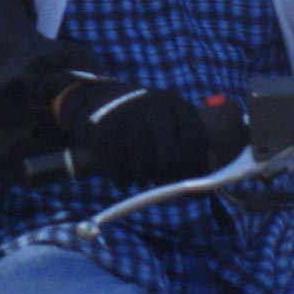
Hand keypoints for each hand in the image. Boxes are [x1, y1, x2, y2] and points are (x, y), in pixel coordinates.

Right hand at [55, 79, 211, 184]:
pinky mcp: (105, 131)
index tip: (188, 181)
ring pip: (146, 166)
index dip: (195, 166)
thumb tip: (200, 194)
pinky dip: (123, 180)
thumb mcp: (164, 122)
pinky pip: (120, 169)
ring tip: (140, 177)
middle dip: (169, 178)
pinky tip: (122, 178)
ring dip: (143, 179)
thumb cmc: (138, 122)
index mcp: (175, 102)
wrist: (93, 100)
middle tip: (161, 184)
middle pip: (172, 156)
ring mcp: (129, 116)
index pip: (196, 139)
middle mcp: (155, 105)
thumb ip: (183, 150)